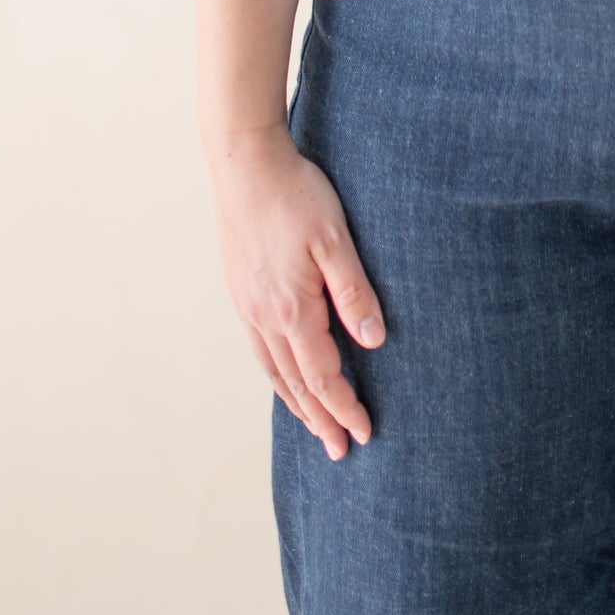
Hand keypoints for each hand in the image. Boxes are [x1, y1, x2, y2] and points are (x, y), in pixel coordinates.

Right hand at [208, 129, 385, 459]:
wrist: (245, 163)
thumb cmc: (297, 194)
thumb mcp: (336, 240)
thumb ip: (354, 292)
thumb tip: (373, 342)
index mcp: (291, 309)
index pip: (323, 376)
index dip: (345, 407)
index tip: (365, 432)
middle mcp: (264, 316)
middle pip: (296, 383)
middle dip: (320, 419)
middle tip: (340, 450)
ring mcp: (248, 305)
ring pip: (273, 370)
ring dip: (296, 402)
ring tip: (313, 426)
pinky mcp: (241, 291)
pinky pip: (260, 349)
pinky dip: (276, 374)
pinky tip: (285, 374)